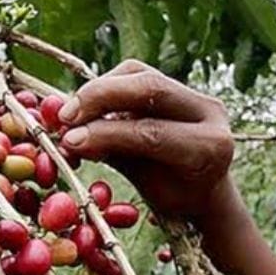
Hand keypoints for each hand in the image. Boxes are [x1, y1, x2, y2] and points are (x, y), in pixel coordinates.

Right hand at [57, 59, 234, 217]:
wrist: (203, 190)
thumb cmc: (175, 199)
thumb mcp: (148, 189)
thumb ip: (116, 157)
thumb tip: (70, 141)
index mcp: (209, 147)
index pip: (151, 132)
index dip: (105, 133)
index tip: (69, 140)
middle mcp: (212, 113)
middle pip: (150, 88)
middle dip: (100, 97)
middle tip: (63, 116)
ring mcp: (198, 94)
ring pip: (140, 75)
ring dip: (99, 90)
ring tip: (71, 113)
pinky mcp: (179, 84)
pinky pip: (138, 75)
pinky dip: (107, 87)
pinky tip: (87, 107)